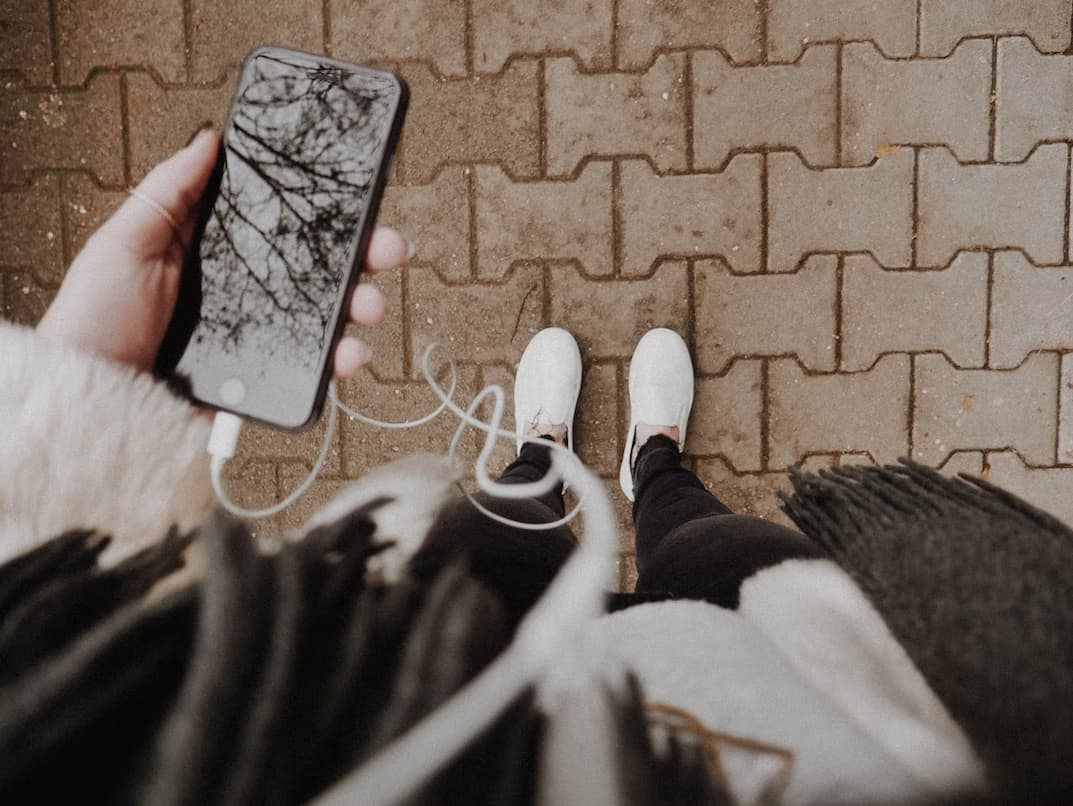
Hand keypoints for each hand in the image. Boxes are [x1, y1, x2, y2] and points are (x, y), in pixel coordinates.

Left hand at [37, 126, 408, 377]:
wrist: (92, 400)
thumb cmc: (96, 320)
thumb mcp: (125, 241)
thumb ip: (171, 191)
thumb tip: (210, 138)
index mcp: (217, 254)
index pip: (281, 225)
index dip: (323, 213)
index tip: (358, 199)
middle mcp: (246, 293)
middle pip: (317, 269)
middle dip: (362, 257)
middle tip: (387, 248)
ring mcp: (259, 337)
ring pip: (326, 318)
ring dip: (360, 307)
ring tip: (369, 307)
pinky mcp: (265, 381)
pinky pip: (313, 369)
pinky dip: (341, 361)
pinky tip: (349, 354)